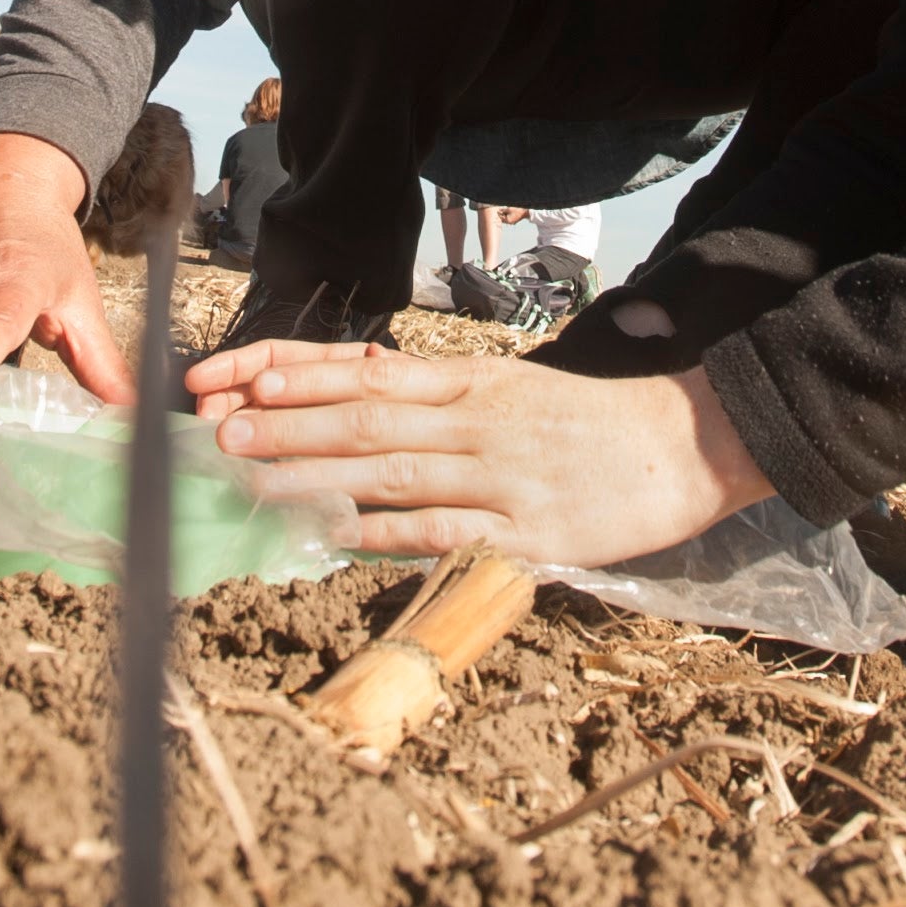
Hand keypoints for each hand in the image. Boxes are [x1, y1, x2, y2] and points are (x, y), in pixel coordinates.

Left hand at [186, 340, 773, 563]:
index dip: (295, 372)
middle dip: (285, 421)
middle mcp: (476, 421)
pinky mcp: (528, 533)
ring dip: (314, 473)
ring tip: (251, 476)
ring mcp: (500, 477)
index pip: (366, 370)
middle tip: (216, 427)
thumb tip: (361, 400)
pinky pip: (444, 531)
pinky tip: (334, 536)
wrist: (688, 444)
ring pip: (391, 471)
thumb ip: (443, 400)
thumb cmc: (593, 423)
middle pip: (364, 418)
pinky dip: (386, 532)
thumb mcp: (513, 392)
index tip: (234, 373)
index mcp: (471, 383)